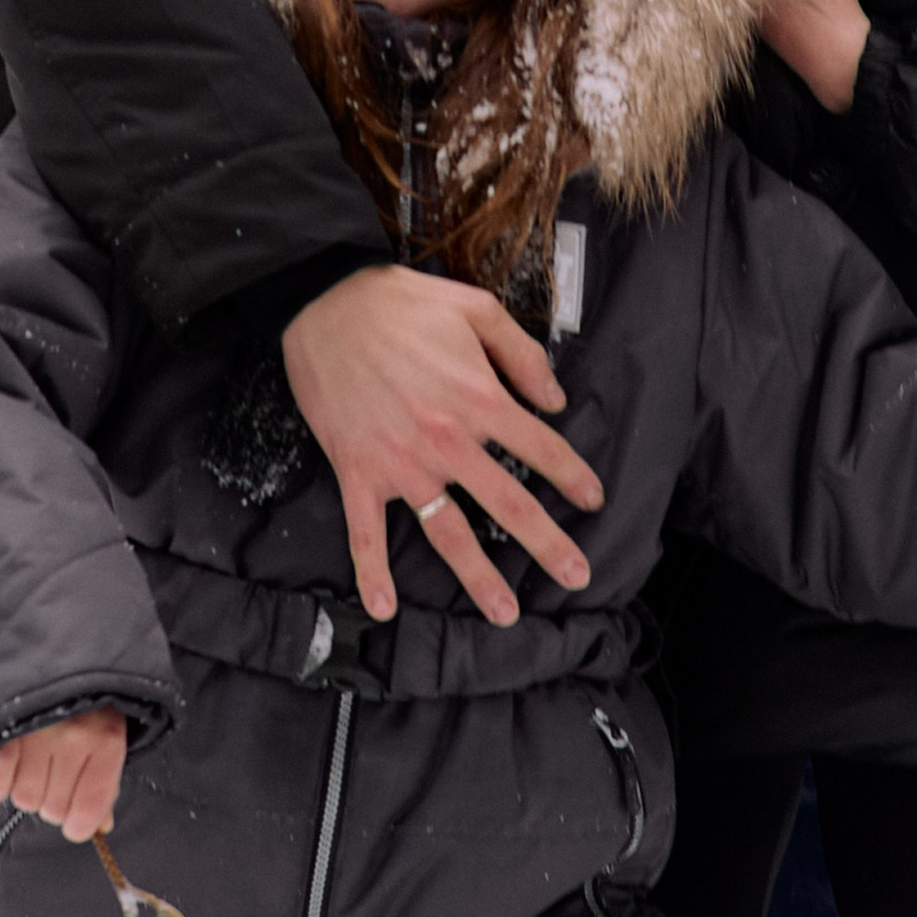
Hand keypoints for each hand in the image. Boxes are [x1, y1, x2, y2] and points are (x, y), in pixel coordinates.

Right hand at [0, 705, 126, 841]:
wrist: (58, 658)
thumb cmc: (87, 708)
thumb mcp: (108, 741)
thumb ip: (104, 787)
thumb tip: (100, 827)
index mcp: (107, 740)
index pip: (88, 811)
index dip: (80, 825)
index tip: (76, 821)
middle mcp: (74, 736)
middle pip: (54, 810)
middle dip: (54, 801)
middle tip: (56, 776)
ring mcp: (38, 731)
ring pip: (25, 800)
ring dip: (29, 790)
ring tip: (36, 765)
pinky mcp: (6, 727)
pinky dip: (0, 784)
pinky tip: (12, 771)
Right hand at [283, 261, 604, 629]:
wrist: (323, 303)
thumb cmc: (398, 303)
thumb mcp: (473, 308)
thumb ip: (520, 352)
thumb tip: (555, 398)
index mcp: (478, 397)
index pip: (540, 447)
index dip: (573, 475)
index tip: (593, 499)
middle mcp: (446, 440)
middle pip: (508, 502)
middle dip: (547, 543)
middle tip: (576, 574)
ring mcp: (401, 463)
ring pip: (447, 532)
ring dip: (478, 576)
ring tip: (506, 613)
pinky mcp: (358, 471)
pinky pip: (365, 532)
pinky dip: (372, 573)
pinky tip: (383, 607)